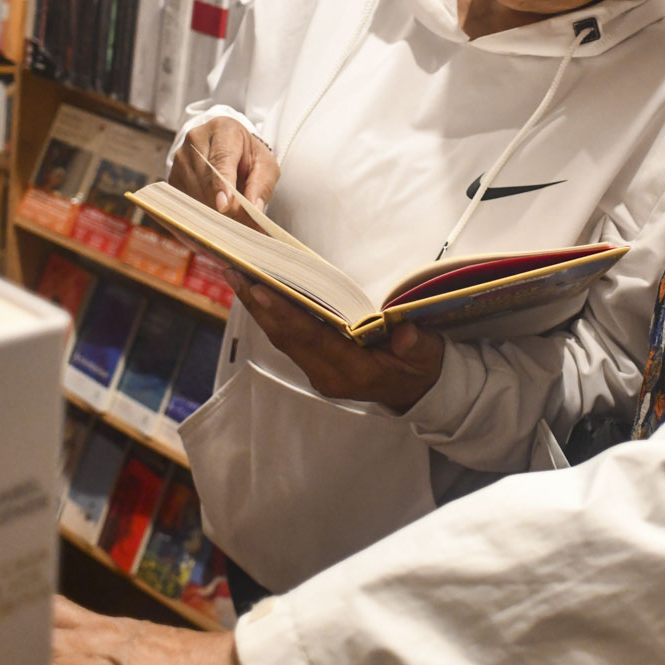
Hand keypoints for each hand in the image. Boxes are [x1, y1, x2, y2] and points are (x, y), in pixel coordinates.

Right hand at [172, 117, 279, 228]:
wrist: (228, 149)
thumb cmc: (248, 157)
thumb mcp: (264, 165)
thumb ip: (261, 185)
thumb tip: (254, 209)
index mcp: (223, 129)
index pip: (221, 159)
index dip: (222, 185)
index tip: (224, 206)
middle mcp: (196, 139)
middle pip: (207, 180)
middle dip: (224, 205)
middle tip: (241, 222)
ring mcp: (180, 157)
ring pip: (195, 192)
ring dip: (213, 210)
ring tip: (230, 216)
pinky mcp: (173, 176)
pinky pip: (185, 201)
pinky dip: (201, 212)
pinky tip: (214, 214)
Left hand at [237, 279, 443, 413]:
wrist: (416, 393)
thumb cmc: (420, 369)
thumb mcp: (428, 356)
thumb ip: (417, 345)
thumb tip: (405, 333)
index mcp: (355, 372)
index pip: (313, 339)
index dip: (285, 314)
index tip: (260, 289)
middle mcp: (328, 375)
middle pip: (286, 337)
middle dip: (258, 305)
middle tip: (236, 271)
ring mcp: (318, 372)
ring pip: (281, 337)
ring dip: (258, 307)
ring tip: (238, 274)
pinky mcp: (314, 364)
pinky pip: (286, 338)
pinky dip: (270, 314)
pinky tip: (256, 291)